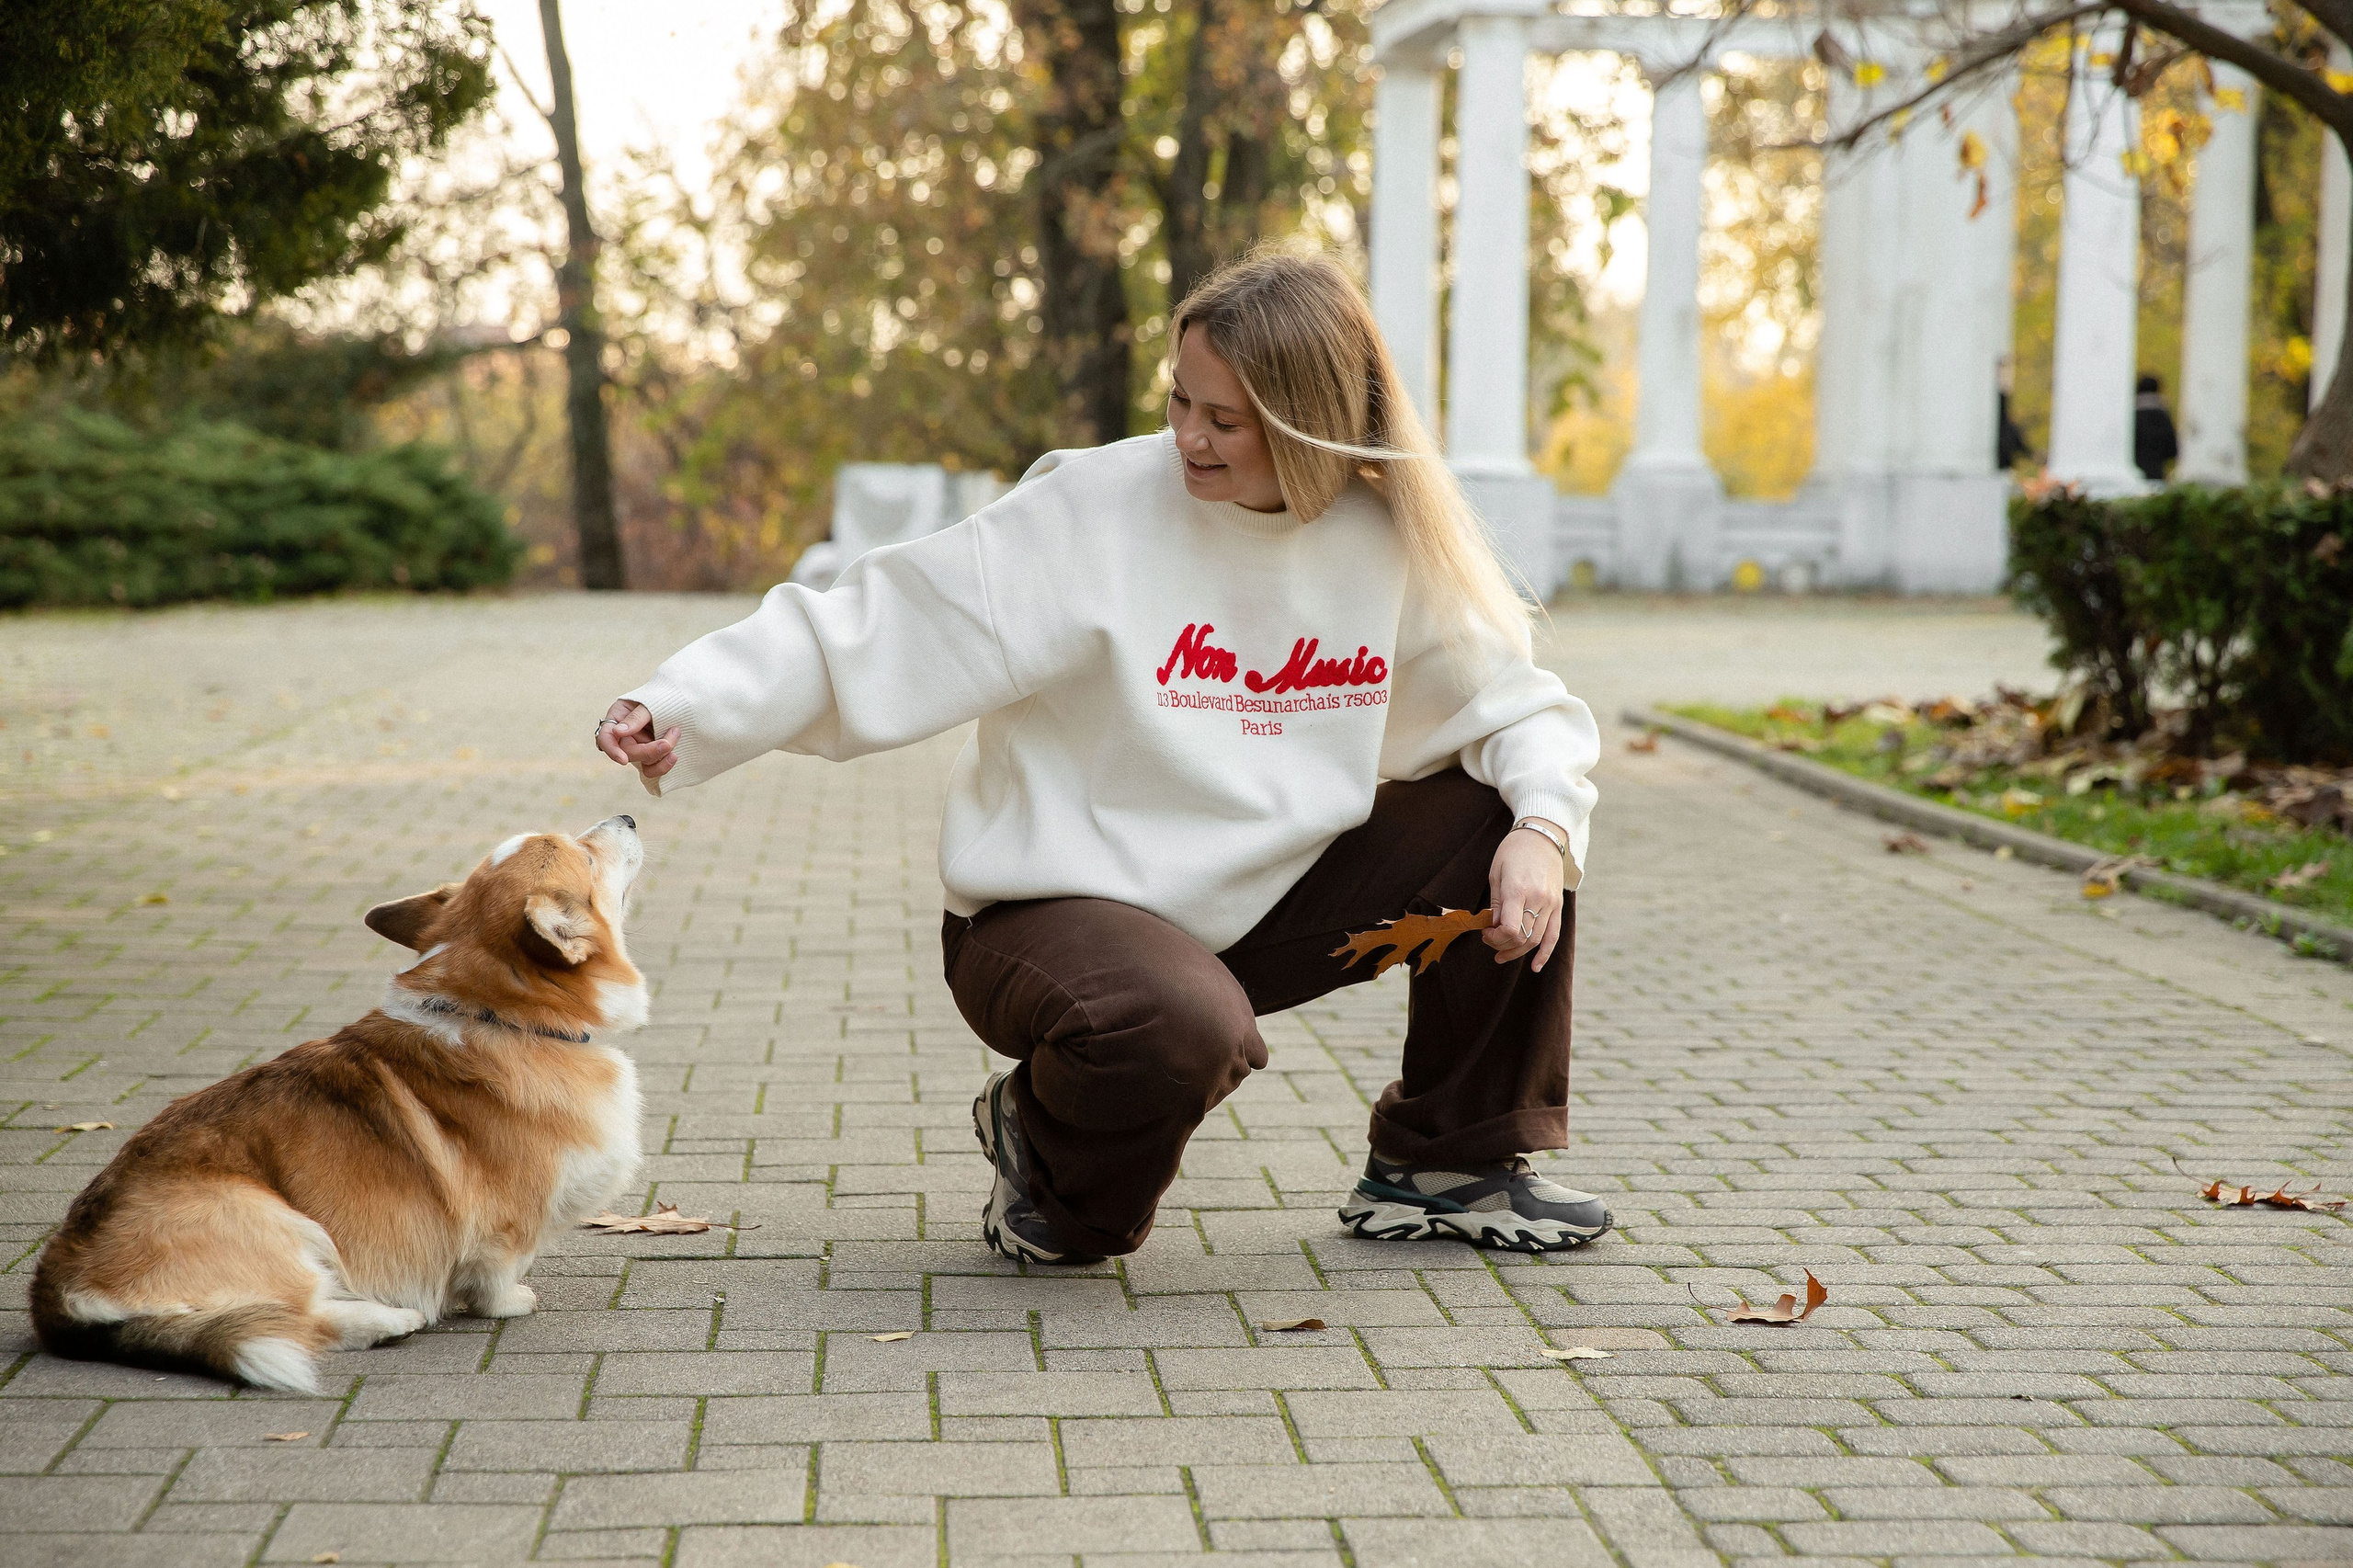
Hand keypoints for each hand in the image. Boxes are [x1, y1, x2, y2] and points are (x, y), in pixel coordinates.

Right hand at [596, 699, 678, 780]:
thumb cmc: (661, 696)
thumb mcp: (647, 702)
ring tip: (675, 739)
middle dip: (649, 751)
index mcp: (617, 719)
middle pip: (629, 753)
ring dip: (660, 758)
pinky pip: (655, 768)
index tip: (623, 760)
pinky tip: (674, 755)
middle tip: (667, 743)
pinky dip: (664, 764)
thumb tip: (618, 732)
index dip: (612, 750)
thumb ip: (635, 717)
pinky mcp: (654, 756)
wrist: (679, 699)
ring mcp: (640, 747)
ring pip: (643, 764)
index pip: (605, 737)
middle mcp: (625, 736)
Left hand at [1484, 819, 1565, 970]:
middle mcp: (1538, 899)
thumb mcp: (1496, 873)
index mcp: (1518, 890)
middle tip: (1489, 941)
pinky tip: (1535, 966)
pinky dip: (1545, 953)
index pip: (1510, 929)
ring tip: (1502, 955)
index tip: (1485, 932)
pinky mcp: (1558, 906)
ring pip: (1536, 940)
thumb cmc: (1513, 852)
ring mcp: (1551, 904)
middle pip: (1522, 937)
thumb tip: (1493, 928)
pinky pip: (1554, 935)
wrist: (1543, 836)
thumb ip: (1497, 904)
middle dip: (1502, 945)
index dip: (1494, 938)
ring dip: (1518, 952)